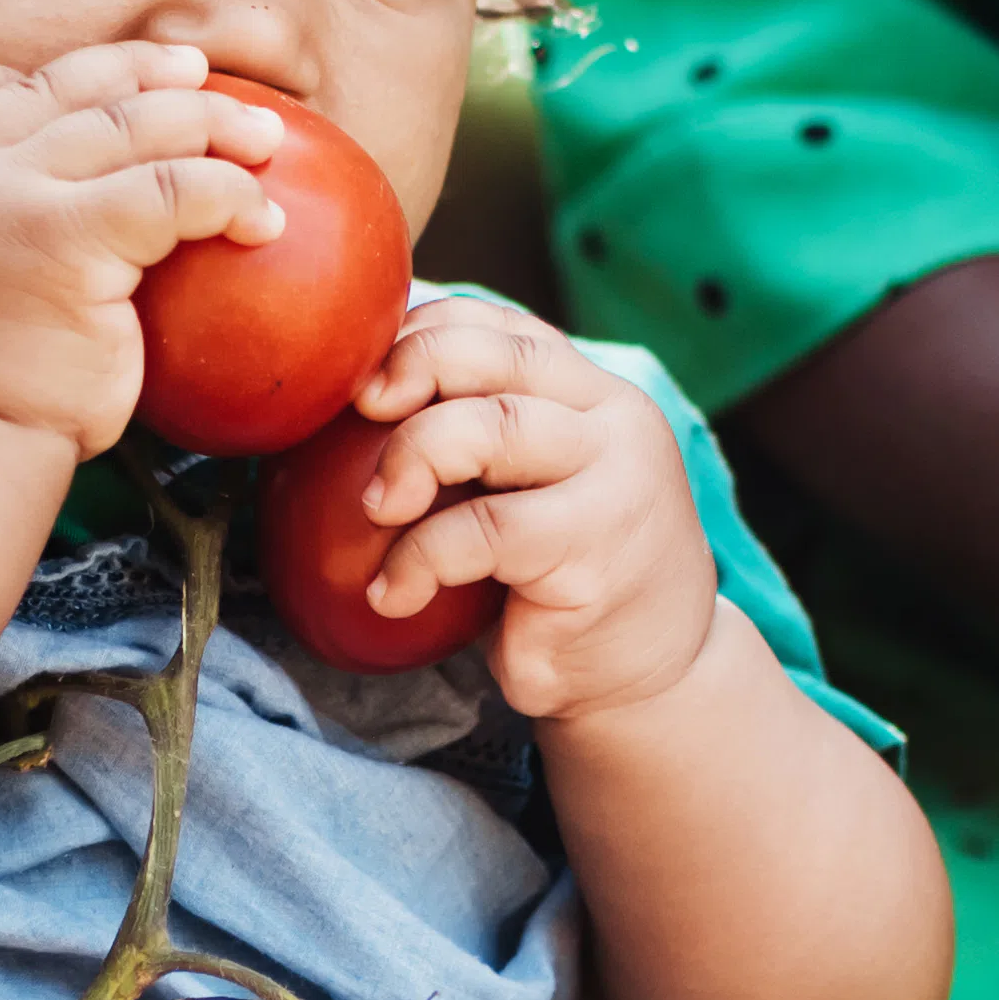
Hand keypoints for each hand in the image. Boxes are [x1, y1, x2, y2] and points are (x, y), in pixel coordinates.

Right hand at [0, 43, 275, 454]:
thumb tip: (38, 256)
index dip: (29, 75)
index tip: (96, 83)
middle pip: (61, 85)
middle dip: (142, 72)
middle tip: (200, 76)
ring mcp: (5, 192)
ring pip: (128, 121)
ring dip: (210, 120)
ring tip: (264, 140)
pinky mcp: (63, 233)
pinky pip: (171, 189)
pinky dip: (229, 193)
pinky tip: (264, 221)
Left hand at [334, 298, 723, 725]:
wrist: (651, 672)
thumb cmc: (560, 578)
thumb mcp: (524, 492)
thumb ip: (475, 440)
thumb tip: (347, 400)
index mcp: (592, 392)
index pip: (502, 326)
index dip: (422, 334)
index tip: (363, 379)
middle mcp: (615, 418)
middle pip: (499, 358)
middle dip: (414, 370)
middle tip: (359, 413)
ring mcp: (616, 479)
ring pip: (494, 428)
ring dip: (411, 460)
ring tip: (374, 509)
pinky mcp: (596, 549)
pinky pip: (484, 532)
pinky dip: (418, 558)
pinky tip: (392, 593)